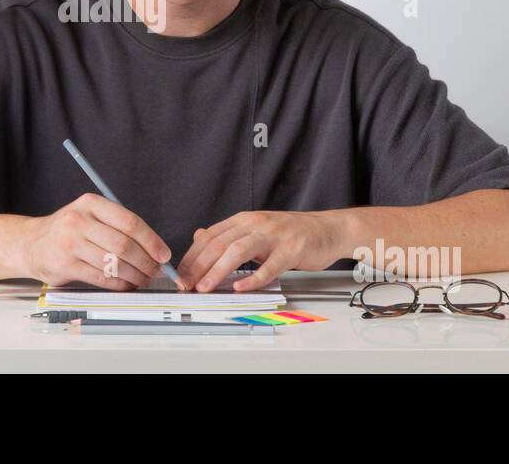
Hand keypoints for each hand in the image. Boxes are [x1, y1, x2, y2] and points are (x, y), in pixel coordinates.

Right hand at [19, 193, 173, 289]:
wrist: (31, 243)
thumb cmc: (68, 231)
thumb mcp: (89, 216)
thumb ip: (117, 227)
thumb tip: (153, 249)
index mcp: (91, 204)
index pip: (130, 222)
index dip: (151, 241)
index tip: (163, 254)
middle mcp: (79, 220)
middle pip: (123, 245)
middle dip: (145, 262)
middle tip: (155, 271)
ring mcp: (70, 243)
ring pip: (113, 263)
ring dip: (134, 275)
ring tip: (142, 279)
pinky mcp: (65, 265)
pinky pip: (100, 277)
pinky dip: (118, 284)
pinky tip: (126, 285)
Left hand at [177, 210, 345, 291]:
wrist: (328, 229)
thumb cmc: (291, 234)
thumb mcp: (255, 230)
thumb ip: (228, 235)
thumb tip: (199, 236)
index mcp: (244, 220)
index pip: (210, 237)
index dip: (192, 256)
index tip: (180, 275)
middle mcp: (256, 224)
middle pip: (220, 243)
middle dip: (199, 265)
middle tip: (186, 284)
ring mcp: (274, 236)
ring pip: (238, 251)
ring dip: (218, 270)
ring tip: (205, 286)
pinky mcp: (291, 250)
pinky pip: (269, 267)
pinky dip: (253, 279)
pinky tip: (241, 288)